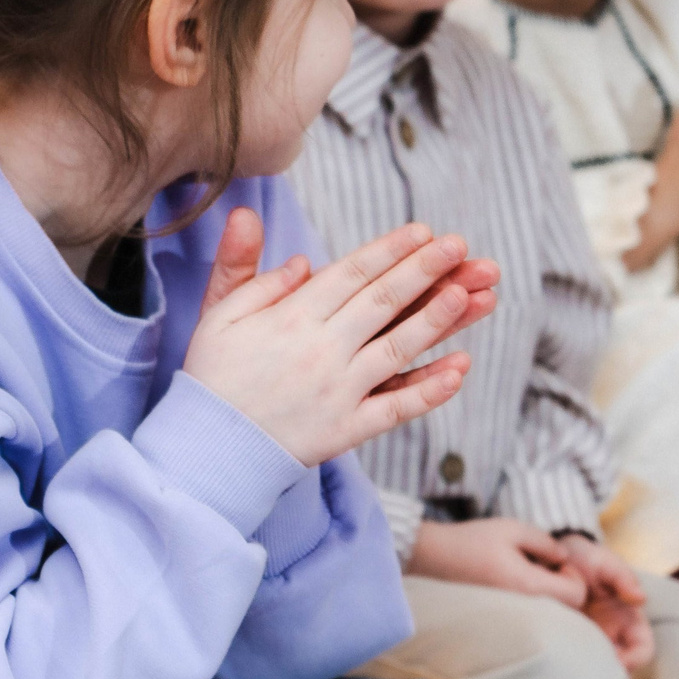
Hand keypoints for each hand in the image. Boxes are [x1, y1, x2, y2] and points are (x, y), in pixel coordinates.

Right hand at [184, 211, 499, 467]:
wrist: (209, 448)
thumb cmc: (213, 375)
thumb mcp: (218, 314)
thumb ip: (246, 272)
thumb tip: (287, 245)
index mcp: (292, 318)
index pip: (351, 274)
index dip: (389, 250)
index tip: (423, 231)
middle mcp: (322, 351)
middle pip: (382, 302)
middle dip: (424, 270)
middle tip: (459, 246)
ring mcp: (339, 392)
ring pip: (398, 349)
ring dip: (437, 320)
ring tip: (470, 294)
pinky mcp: (347, 429)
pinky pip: (396, 408)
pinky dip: (429, 390)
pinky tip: (459, 369)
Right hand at [409, 517, 586, 606]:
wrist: (433, 558)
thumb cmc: (472, 540)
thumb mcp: (512, 529)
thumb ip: (545, 542)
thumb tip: (564, 557)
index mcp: (529, 585)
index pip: (577, 595)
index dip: (574, 576)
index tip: (555, 562)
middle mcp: (524, 607)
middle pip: (566, 608)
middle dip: (561, 586)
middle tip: (540, 565)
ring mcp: (512, 615)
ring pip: (548, 612)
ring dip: (546, 592)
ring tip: (524, 571)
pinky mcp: (502, 616)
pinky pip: (530, 613)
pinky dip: (530, 598)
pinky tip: (511, 580)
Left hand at [554, 534, 655, 672]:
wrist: (551, 554)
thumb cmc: (585, 558)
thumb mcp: (606, 563)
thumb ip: (623, 578)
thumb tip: (640, 599)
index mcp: (626, 619)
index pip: (642, 649)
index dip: (636, 660)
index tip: (619, 661)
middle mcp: (610, 634)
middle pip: (618, 667)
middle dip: (609, 673)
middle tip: (591, 671)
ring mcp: (587, 638)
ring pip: (593, 667)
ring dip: (588, 671)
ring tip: (573, 666)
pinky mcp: (565, 639)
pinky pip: (569, 659)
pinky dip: (567, 663)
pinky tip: (557, 658)